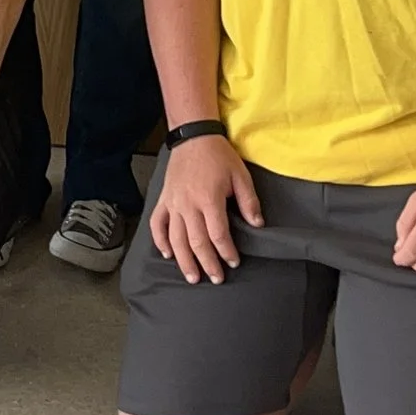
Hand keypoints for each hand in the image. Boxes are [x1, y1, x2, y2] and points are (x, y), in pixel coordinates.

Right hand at [148, 135, 261, 283]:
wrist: (193, 135)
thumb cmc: (219, 155)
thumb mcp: (240, 175)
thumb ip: (249, 201)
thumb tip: (257, 225)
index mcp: (209, 199)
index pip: (218, 234)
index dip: (226, 252)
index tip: (233, 262)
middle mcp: (188, 204)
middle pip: (196, 242)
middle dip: (207, 263)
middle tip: (215, 279)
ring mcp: (173, 203)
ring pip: (175, 239)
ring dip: (184, 260)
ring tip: (192, 277)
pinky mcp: (164, 199)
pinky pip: (157, 224)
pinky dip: (160, 241)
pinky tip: (167, 254)